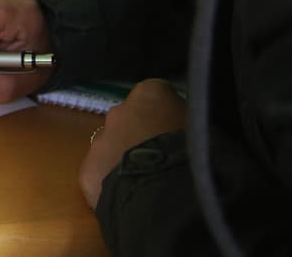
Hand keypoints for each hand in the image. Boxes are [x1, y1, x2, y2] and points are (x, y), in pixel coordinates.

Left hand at [79, 78, 185, 207]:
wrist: (165, 198)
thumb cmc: (196, 159)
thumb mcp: (205, 131)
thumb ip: (190, 121)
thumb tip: (189, 126)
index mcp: (150, 94)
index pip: (157, 95)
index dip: (168, 115)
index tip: (178, 132)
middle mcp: (118, 111)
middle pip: (130, 120)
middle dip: (142, 135)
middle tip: (161, 158)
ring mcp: (99, 140)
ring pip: (111, 146)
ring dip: (124, 158)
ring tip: (145, 181)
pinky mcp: (86, 171)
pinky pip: (100, 174)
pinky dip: (111, 182)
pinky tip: (129, 197)